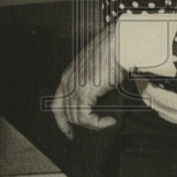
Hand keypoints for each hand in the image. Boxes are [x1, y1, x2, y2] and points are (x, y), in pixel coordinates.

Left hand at [51, 24, 122, 139]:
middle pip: (62, 112)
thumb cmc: (114, 51)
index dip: (61, 119)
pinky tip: (109, 121)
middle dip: (73, 125)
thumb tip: (102, 98)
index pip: (57, 103)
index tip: (68, 130)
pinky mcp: (83, 92)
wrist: (119, 44)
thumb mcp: (99, 69)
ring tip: (107, 121)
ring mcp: (74, 87)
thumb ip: (95, 85)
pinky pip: (85, 118)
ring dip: (93, 124)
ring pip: (75, 117)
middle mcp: (68, 81)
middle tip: (82, 132)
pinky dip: (98, 123)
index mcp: (69, 75)